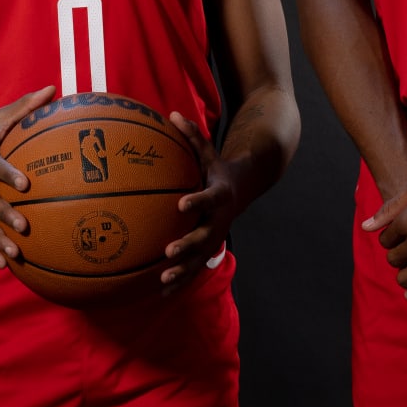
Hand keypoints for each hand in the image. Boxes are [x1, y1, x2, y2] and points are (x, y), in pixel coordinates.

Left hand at [161, 114, 239, 287]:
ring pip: (200, 258)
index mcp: (219, 194)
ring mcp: (216, 236)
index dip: (196, 202)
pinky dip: (180, 280)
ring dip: (183, 270)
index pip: (207, 198)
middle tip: (169, 251)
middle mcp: (219, 219)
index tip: (181, 205)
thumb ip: (191, 136)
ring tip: (164, 280)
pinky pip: (195, 267)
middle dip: (188, 245)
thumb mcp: (208, 151)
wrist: (244, 187)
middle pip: (205, 235)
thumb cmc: (218, 167)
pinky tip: (162, 292)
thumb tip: (172, 113)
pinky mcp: (210, 247)